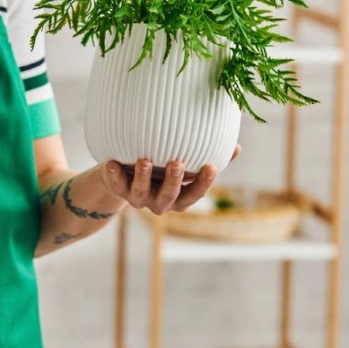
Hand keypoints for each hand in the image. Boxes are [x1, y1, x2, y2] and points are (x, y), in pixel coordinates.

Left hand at [101, 145, 240, 215]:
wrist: (125, 173)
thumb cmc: (163, 166)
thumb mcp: (186, 162)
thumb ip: (210, 155)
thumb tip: (237, 146)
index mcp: (180, 196)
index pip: (195, 193)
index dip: (204, 183)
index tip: (211, 166)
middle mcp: (160, 201)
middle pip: (169, 197)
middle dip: (173, 182)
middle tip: (177, 164)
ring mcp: (139, 198)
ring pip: (140, 193)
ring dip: (143, 179)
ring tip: (144, 161)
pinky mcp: (119, 189)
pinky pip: (116, 185)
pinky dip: (113, 175)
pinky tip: (111, 162)